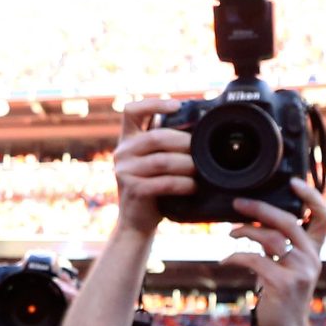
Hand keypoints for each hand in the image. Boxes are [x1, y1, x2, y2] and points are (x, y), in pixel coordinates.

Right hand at [112, 99, 196, 236]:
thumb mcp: (153, 162)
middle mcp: (122, 152)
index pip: (131, 111)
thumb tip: (198, 129)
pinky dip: (183, 184)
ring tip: (201, 170)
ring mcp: (125, 171)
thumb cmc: (152, 189)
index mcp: (127, 140)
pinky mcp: (134, 190)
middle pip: (156, 137)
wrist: (136, 222)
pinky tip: (193, 186)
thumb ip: (165, 145)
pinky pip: (164, 183)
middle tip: (203, 150)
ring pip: (162, 161)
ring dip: (187, 165)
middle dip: (184, 142)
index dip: (154, 104)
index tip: (177, 105)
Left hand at [225, 178, 325, 325]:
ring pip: (270, 237)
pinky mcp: (283, 284)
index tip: (292, 181)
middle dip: (260, 208)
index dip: (311, 196)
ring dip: (244, 231)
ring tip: (229, 233)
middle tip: (238, 203)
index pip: (324, 216)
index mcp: (315, 251)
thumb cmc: (282, 299)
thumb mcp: (288, 268)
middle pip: (288, 220)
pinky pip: (254, 260)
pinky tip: (225, 260)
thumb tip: (255, 219)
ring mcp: (300, 271)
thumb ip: (281, 245)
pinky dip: (234, 257)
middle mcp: (312, 258)